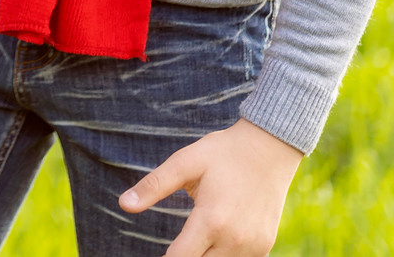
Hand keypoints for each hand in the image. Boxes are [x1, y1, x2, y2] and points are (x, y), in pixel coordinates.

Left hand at [121, 117, 303, 255]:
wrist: (270, 148)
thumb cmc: (222, 153)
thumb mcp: (184, 163)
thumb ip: (154, 186)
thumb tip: (124, 205)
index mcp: (211, 220)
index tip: (153, 256)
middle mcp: (234, 239)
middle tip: (173, 246)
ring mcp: (253, 246)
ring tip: (190, 242)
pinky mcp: (264, 246)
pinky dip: (222, 256)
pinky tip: (212, 242)